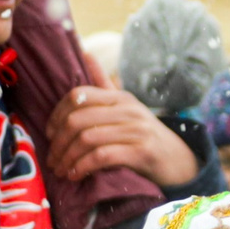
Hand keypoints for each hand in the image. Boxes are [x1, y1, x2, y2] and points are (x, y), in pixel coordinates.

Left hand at [46, 85, 198, 187]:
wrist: (179, 162)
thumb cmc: (145, 135)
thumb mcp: (127, 107)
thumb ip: (104, 85)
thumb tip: (85, 53)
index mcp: (120, 97)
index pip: (78, 96)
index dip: (57, 115)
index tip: (51, 134)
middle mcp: (128, 110)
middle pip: (78, 119)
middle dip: (59, 142)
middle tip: (52, 159)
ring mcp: (136, 130)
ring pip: (87, 139)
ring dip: (67, 158)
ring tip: (61, 170)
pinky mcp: (142, 152)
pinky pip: (102, 156)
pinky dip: (83, 167)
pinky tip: (75, 175)